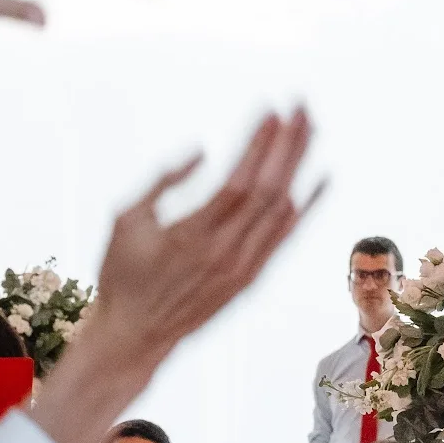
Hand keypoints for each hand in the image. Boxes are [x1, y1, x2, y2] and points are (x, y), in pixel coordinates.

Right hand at [87, 111, 317, 360]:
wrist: (134, 336)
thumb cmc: (123, 276)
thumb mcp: (127, 220)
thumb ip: (163, 182)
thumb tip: (200, 150)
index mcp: (191, 237)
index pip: (238, 183)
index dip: (259, 146)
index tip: (272, 112)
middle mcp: (224, 253)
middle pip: (269, 191)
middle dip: (287, 145)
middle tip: (301, 106)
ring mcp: (241, 268)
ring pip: (282, 210)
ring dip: (299, 166)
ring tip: (309, 127)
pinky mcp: (250, 279)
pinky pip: (285, 238)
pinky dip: (306, 208)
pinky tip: (319, 180)